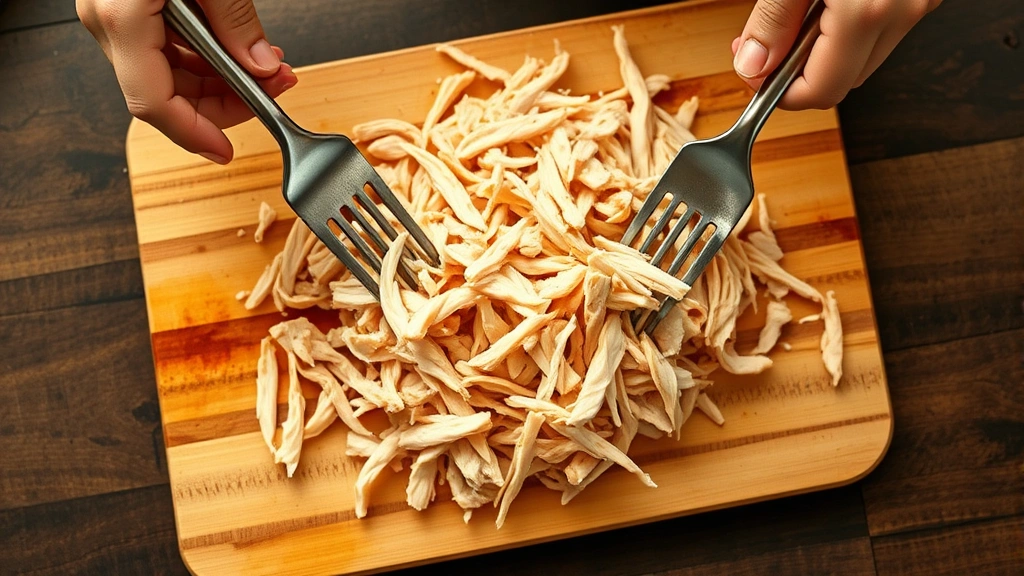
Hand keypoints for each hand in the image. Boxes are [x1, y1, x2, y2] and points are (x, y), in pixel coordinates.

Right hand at [77, 0, 298, 163]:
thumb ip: (236, 20)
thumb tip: (261, 69)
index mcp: (121, 18)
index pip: (154, 103)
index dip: (195, 134)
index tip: (228, 152)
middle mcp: (108, 21)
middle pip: (166, 94)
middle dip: (227, 101)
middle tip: (277, 88)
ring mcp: (113, 14)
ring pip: (169, 74)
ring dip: (223, 80)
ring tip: (271, 67)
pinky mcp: (125, 6)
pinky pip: (165, 48)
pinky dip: (207, 56)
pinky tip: (244, 50)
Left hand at [732, 0, 941, 109]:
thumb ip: (773, 20)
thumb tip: (752, 67)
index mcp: (867, 13)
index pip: (819, 93)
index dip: (778, 93)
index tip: (752, 73)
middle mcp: (903, 12)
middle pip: (840, 80)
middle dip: (795, 72)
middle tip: (760, 44)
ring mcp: (919, 3)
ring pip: (861, 57)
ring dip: (821, 50)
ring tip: (795, 15)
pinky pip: (879, 29)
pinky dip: (847, 28)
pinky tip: (827, 4)